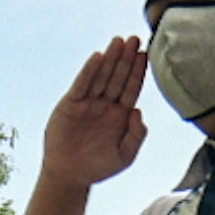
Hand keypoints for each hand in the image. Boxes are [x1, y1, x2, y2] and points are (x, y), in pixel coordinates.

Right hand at [43, 37, 150, 187]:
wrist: (70, 175)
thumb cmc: (98, 167)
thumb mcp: (125, 156)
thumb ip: (136, 135)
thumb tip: (138, 111)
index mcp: (120, 114)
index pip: (132, 88)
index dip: (138, 71)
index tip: (145, 54)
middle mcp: (105, 104)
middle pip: (118, 77)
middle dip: (126, 58)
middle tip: (135, 39)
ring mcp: (88, 103)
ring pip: (102, 76)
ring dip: (110, 58)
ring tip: (119, 41)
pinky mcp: (71, 104)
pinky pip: (82, 84)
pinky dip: (89, 71)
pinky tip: (98, 57)